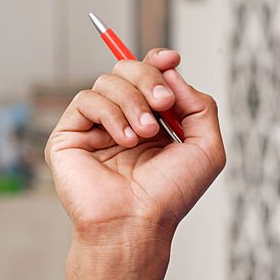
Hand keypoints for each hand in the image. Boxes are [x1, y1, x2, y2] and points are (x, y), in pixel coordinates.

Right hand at [45, 48, 224, 279]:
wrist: (139, 221)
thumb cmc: (173, 193)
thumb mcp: (208, 147)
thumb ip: (201, 105)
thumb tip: (174, 71)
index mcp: (156, 121)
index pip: (151, 76)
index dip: (160, 60)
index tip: (172, 58)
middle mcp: (125, 120)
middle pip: (130, 69)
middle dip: (150, 78)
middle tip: (163, 103)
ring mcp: (97, 127)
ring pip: (110, 80)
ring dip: (134, 102)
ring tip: (146, 134)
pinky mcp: (71, 134)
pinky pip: (88, 99)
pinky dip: (111, 113)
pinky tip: (125, 139)